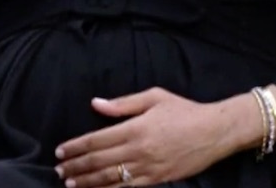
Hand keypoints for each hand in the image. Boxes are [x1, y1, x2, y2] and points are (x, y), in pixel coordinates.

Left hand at [54, 88, 256, 186]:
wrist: (216, 132)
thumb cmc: (184, 111)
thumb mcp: (153, 97)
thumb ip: (122, 104)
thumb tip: (95, 103)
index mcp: (135, 129)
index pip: (96, 140)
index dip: (76, 147)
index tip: (60, 151)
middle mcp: (139, 150)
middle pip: (99, 161)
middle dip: (77, 166)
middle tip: (59, 170)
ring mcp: (149, 168)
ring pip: (112, 178)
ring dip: (88, 181)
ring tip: (70, 184)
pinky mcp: (159, 179)